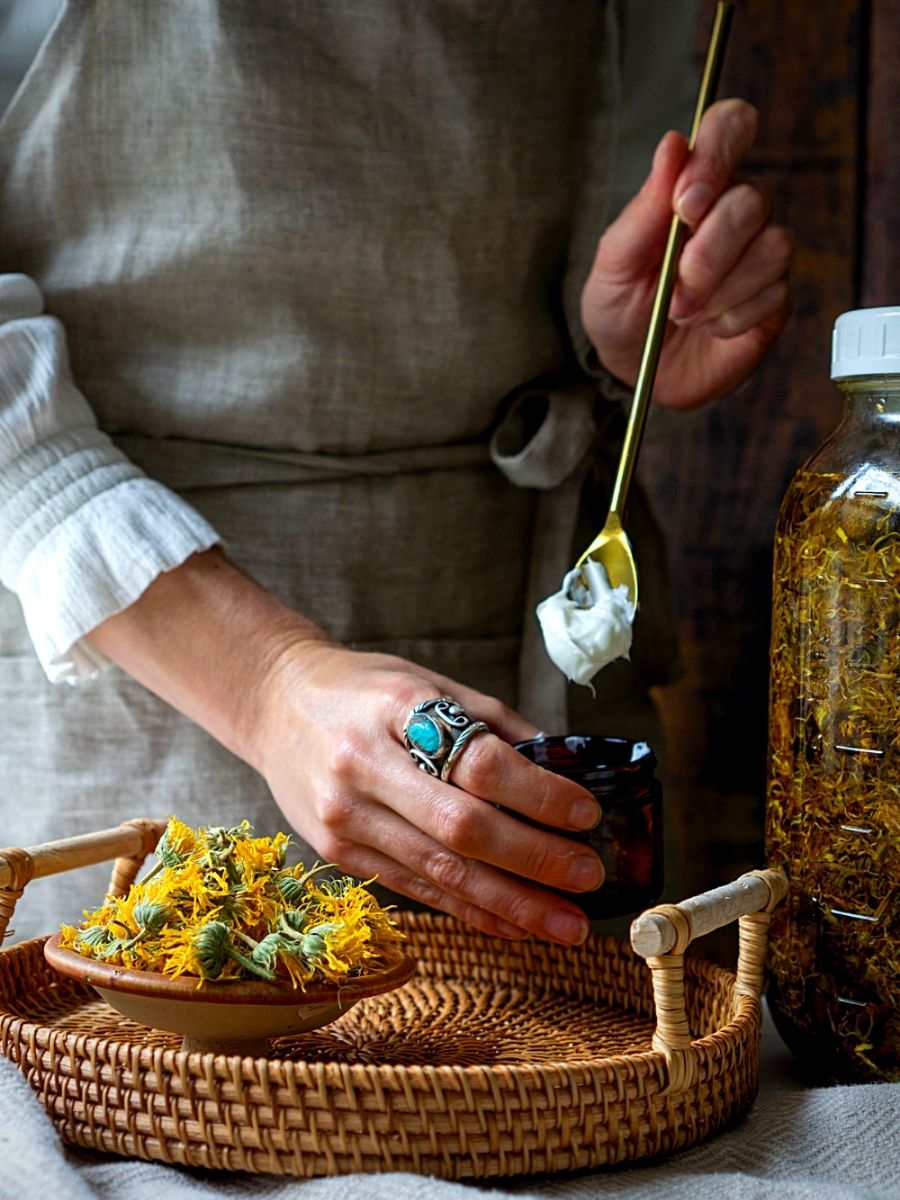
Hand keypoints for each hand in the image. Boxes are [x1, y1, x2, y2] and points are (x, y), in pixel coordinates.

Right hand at [250, 640, 603, 944]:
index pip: (477, 763)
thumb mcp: (428, 684)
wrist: (276, 705)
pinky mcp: (339, 854)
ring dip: (512, 904)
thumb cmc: (364, 691)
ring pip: (441, 873)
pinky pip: (417, 890)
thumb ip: (493, 725)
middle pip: (461, 829)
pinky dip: (471, 911)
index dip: (538, 795)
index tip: (587, 814)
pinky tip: (514, 925)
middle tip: (589, 878)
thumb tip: (564, 775)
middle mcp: (364, 770)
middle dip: (535, 861)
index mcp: (395, 712)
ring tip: (566, 924)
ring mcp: (346, 819)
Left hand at [581, 99, 792, 409]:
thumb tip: (673, 144)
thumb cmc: (620, 309)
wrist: (633, 371)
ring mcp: (759, 255)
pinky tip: (710, 327)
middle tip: (675, 289)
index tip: (687, 203)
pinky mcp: (774, 299)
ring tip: (685, 312)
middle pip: (751, 200)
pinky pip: (774, 293)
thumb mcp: (614, 262)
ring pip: (772, 247)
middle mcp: (734, 212)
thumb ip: (646, 207)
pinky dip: (732, 317)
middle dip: (708, 253)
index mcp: (695, 187)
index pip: (730, 128)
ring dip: (720, 290)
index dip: (718, 154)